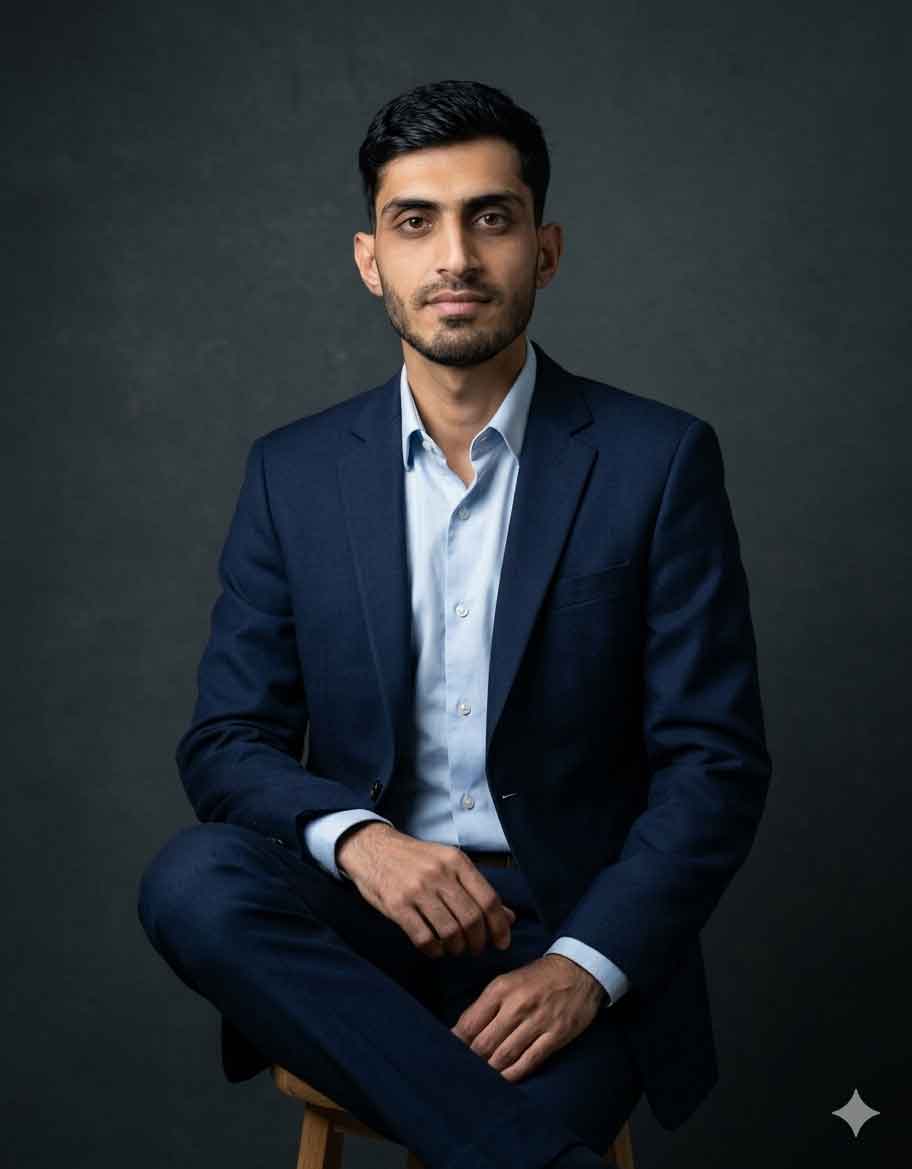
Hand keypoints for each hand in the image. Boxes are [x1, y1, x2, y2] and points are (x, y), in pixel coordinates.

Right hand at [336, 822, 516, 957]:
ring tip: (455, 948)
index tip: (501, 943)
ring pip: (449, 931)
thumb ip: (477, 889)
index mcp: (456, 861)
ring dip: (457, 948)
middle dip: (478, 942)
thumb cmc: (416, 859)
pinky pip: (424, 938)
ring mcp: (417, 890)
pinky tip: (435, 949)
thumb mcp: (449, 864)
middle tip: (475, 949)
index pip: (488, 899)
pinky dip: (434, 950)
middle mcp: (439, 874)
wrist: (373, 848)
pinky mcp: (397, 905)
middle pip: (471, 918)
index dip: (499, 926)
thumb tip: (509, 917)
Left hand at [450, 953, 604, 1081]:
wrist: (579, 970)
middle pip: (484, 1043)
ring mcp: (537, 1022)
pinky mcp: (555, 1035)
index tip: (449, 1054)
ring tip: (480, 1079)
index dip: (456, 1043)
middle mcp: (517, 1005)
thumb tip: (461, 1033)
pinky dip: (513, 1074)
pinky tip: (504, 1079)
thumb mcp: (507, 981)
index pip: (470, 1023)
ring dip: (489, 1070)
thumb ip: (485, 1006)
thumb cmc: (537, 978)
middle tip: (464, 1071)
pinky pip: (529, 1061)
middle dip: (471, 1061)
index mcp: (500, 989)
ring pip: (504, 1055)